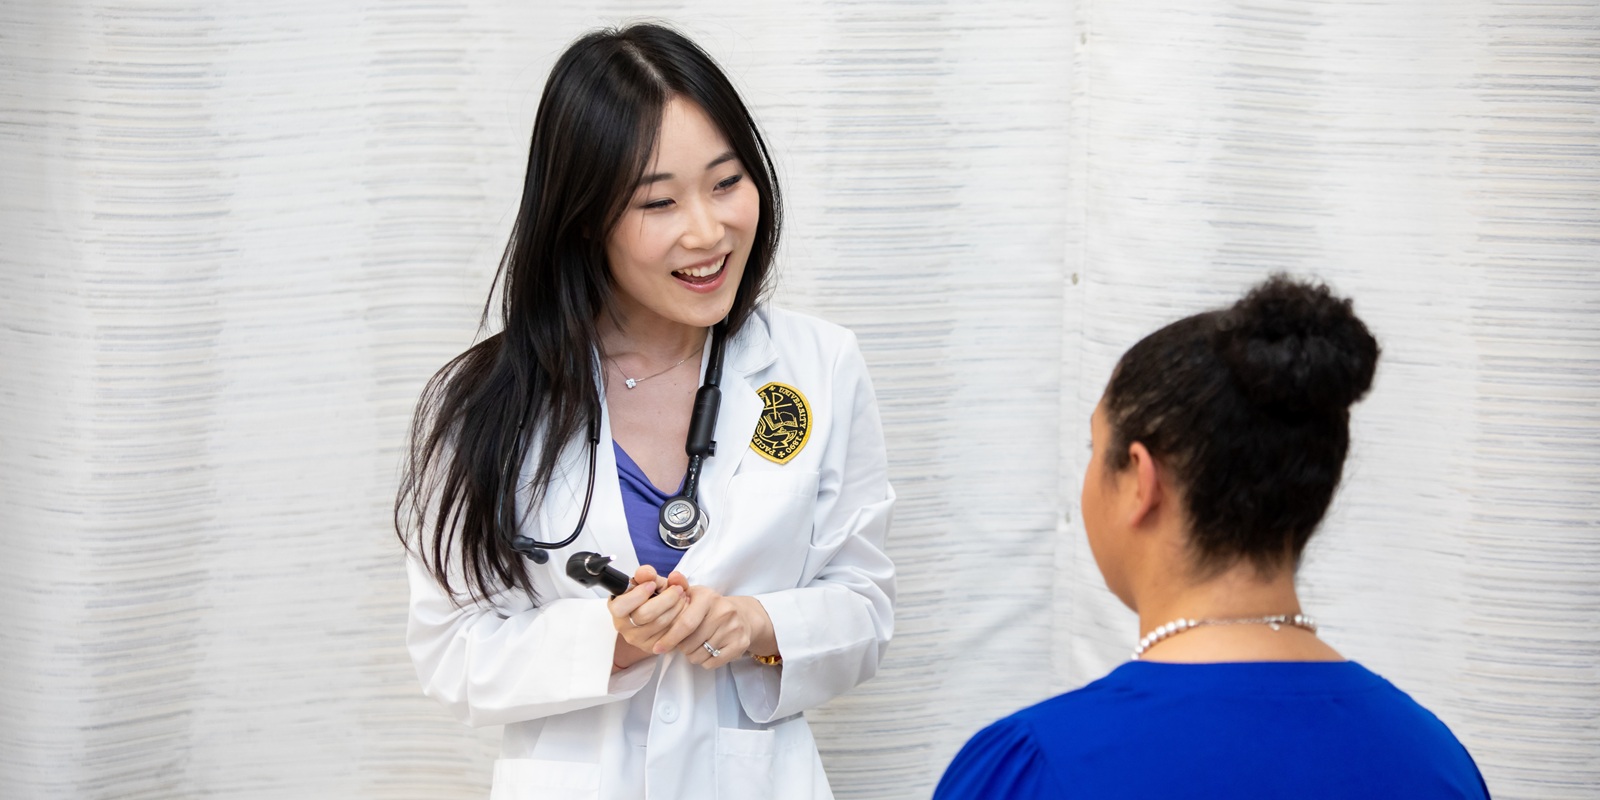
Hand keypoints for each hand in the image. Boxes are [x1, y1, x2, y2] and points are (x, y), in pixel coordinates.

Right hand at [608, 565, 690, 657]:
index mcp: (617, 608)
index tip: (652, 584)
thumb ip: (647, 574)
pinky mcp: (651, 647)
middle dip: (665, 599)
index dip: (638, 594)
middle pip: (644, 615)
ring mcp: (637, 639)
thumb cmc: (652, 596)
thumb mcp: (650, 582)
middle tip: (677, 589)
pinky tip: (683, 611)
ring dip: (676, 608)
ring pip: (659, 624)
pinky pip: (668, 634)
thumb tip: (646, 573)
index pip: (620, 606)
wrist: (661, 613)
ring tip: (683, 597)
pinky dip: (679, 620)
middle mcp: (623, 626)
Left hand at [660, 589, 775, 670]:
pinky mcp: (740, 643)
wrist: (743, 616)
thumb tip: (673, 576)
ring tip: (694, 646)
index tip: (657, 647)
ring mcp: (734, 628)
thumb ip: (679, 586)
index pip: (685, 623)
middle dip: (680, 647)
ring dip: (691, 656)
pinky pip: (712, 662)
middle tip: (682, 643)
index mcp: (708, 597)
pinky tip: (707, 651)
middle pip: (690, 643)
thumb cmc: (710, 607)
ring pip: (700, 655)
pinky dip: (705, 662)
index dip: (669, 638)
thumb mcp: (695, 594)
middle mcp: (724, 611)